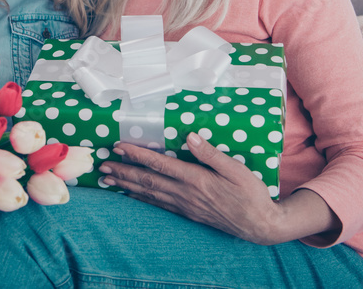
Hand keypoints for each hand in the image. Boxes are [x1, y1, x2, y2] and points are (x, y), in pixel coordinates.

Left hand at [99, 132, 284, 244]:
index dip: (137, 155)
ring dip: (127, 185)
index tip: (119, 146)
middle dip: (123, 171)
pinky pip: (159, 206)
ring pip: (150, 194)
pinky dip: (142, 199)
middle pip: (148, 181)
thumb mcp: (236, 169)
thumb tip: (190, 136)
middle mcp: (185, 193)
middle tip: (102, 165)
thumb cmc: (251, 193)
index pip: (159, 165)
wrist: (260, 225)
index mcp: (195, 179)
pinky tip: (132, 196)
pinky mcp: (188, 214)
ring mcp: (185, 206)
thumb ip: (211, 153)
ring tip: (109, 179)